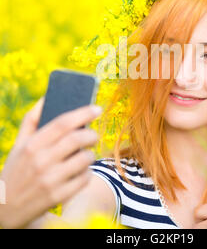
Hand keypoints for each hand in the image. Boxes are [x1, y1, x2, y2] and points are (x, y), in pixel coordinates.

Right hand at [0, 97, 101, 228]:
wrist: (5, 209)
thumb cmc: (17, 169)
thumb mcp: (19, 144)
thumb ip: (32, 119)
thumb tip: (47, 96)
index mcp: (32, 145)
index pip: (63, 123)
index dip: (83, 113)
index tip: (97, 108)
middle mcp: (41, 161)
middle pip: (77, 139)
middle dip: (91, 134)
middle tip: (93, 134)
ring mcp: (50, 180)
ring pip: (85, 159)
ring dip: (91, 154)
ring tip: (86, 153)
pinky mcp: (59, 196)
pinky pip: (85, 178)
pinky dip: (87, 172)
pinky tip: (80, 171)